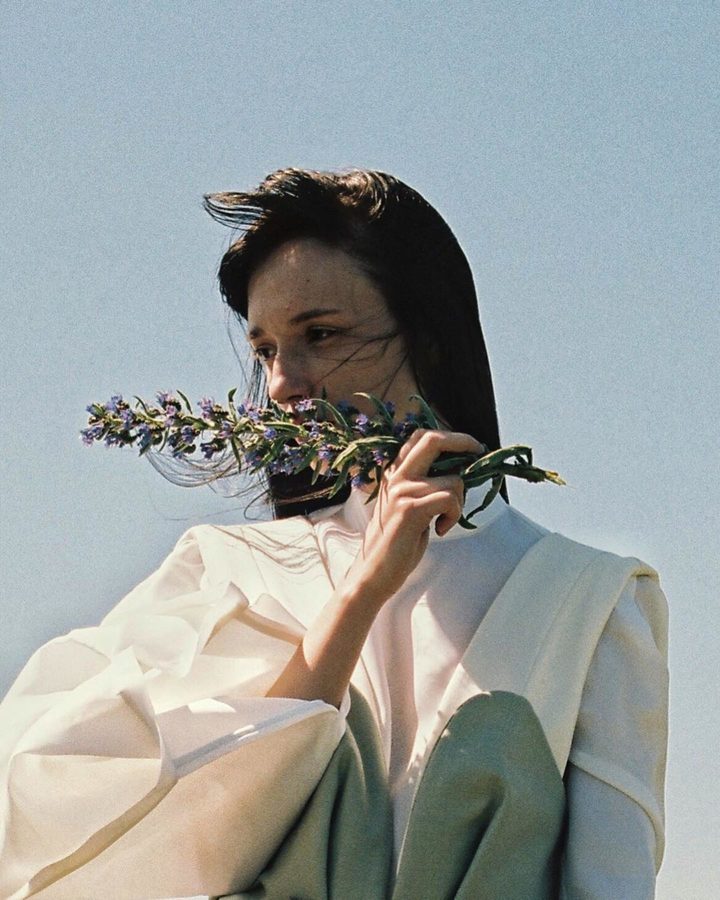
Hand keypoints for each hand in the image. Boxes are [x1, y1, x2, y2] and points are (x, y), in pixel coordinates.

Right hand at [341, 429, 485, 609]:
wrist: (375, 571)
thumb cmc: (397, 541)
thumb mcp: (409, 504)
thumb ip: (425, 484)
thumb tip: (461, 469)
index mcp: (394, 472)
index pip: (421, 436)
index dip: (450, 436)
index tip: (471, 446)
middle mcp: (396, 475)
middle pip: (433, 440)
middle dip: (463, 442)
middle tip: (479, 452)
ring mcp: (402, 490)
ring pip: (453, 480)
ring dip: (459, 503)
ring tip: (444, 521)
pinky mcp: (410, 509)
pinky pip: (449, 500)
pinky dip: (453, 515)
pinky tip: (441, 529)